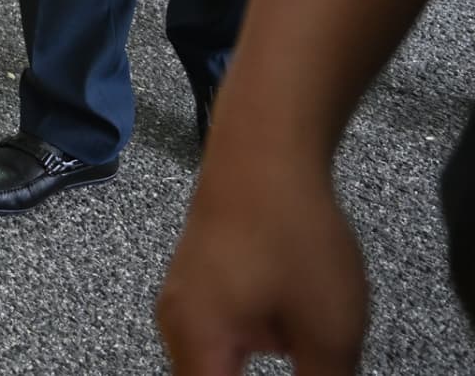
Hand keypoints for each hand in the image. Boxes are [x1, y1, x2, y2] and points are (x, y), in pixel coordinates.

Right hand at [156, 136, 366, 374]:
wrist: (265, 151)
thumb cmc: (289, 232)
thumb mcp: (328, 332)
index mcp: (198, 346)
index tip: (297, 373)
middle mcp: (176, 326)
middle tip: (305, 365)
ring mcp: (183, 299)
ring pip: (209, 366)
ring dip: (241, 374)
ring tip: (300, 350)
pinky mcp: (198, 280)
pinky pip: (214, 337)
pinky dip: (242, 355)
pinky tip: (286, 341)